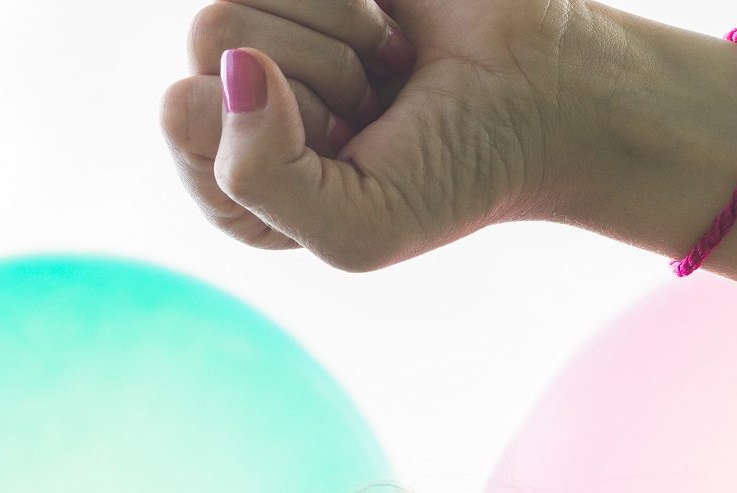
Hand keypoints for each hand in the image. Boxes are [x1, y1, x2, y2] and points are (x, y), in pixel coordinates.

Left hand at [162, 0, 597, 271]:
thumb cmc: (458, 174)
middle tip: (376, 111)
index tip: (347, 153)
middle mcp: (242, 93)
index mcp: (234, 177)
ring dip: (340, 34)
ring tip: (387, 71)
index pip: (182, 113)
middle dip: (316, 78)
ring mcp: (278, 21)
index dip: (270, 130)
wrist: (554, 98)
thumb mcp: (354, 228)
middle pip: (209, 39)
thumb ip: (259, 180)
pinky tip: (390, 29)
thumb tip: (234, 65)